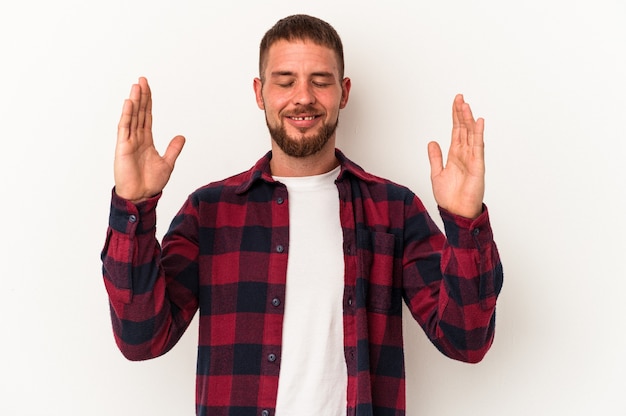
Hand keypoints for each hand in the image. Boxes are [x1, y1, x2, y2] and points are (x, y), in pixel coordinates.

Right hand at [114, 77, 184, 202]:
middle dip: (141, 96)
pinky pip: (124, 128)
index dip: (148, 102)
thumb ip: (173, 149)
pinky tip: (128, 103)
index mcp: (146, 140)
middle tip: (142, 80)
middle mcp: (137, 138)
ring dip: (134, 101)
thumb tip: (181, 136)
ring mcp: (129, 141)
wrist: (142, 196)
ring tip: (136, 86)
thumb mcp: (168, 163)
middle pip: (139, 113)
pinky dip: (126, 115)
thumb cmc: (151, 183)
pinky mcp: (123, 147)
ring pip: (132, 117)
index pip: (147, 117)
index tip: (148, 88)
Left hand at [428, 94, 484, 218]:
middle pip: (464, 129)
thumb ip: (435, 157)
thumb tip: (432, 142)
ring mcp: (472, 159)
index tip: (455, 103)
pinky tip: (478, 122)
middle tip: (460, 98)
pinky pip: (478, 147)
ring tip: (466, 105)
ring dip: (469, 120)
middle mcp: (464, 154)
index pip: (456, 131)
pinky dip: (478, 134)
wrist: (456, 212)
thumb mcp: (437, 173)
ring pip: (471, 135)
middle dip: (462, 113)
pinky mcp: (477, 166)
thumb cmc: (449, 197)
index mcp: (455, 155)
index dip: (455, 117)